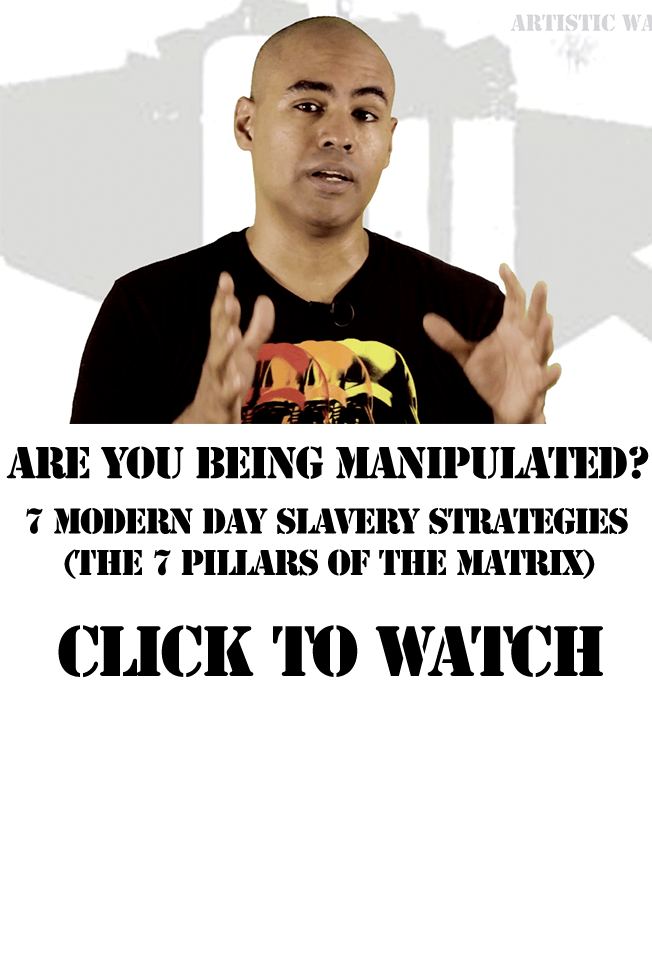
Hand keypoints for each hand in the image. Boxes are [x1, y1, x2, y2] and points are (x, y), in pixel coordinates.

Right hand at [173, 272, 273, 423]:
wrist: (205, 421)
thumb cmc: (225, 384)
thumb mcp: (245, 354)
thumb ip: (257, 328)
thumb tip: (264, 298)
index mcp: (221, 349)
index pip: (221, 321)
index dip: (222, 299)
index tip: (225, 277)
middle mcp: (216, 364)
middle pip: (217, 338)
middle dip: (222, 319)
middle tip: (228, 300)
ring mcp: (216, 385)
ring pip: (217, 366)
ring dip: (224, 349)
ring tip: (232, 334)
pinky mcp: (221, 408)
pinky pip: (225, 398)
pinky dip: (230, 389)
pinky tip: (238, 380)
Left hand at [423, 264, 561, 423]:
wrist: (501, 406)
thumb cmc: (490, 376)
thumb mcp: (467, 356)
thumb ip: (451, 339)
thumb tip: (426, 320)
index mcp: (510, 329)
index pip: (514, 303)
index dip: (511, 285)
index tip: (503, 268)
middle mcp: (526, 341)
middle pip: (534, 319)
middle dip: (539, 303)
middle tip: (540, 284)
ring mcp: (534, 362)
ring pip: (543, 345)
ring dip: (546, 334)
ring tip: (547, 320)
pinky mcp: (536, 384)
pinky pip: (545, 379)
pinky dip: (551, 375)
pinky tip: (554, 369)